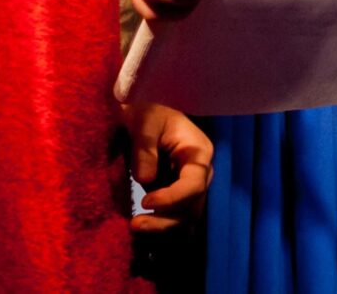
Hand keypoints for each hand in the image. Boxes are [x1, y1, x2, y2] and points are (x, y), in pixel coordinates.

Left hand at [126, 100, 212, 229]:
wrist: (145, 110)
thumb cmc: (147, 109)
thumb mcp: (144, 121)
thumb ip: (145, 147)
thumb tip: (145, 178)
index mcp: (198, 151)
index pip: (193, 185)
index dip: (172, 198)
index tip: (144, 201)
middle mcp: (200, 172)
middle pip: (192, 207)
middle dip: (165, 220)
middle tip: (135, 224)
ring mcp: (190, 185)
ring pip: (186, 217)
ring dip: (163, 226)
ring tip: (135, 226)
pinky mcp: (178, 194)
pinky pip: (176, 216)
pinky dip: (161, 224)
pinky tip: (142, 225)